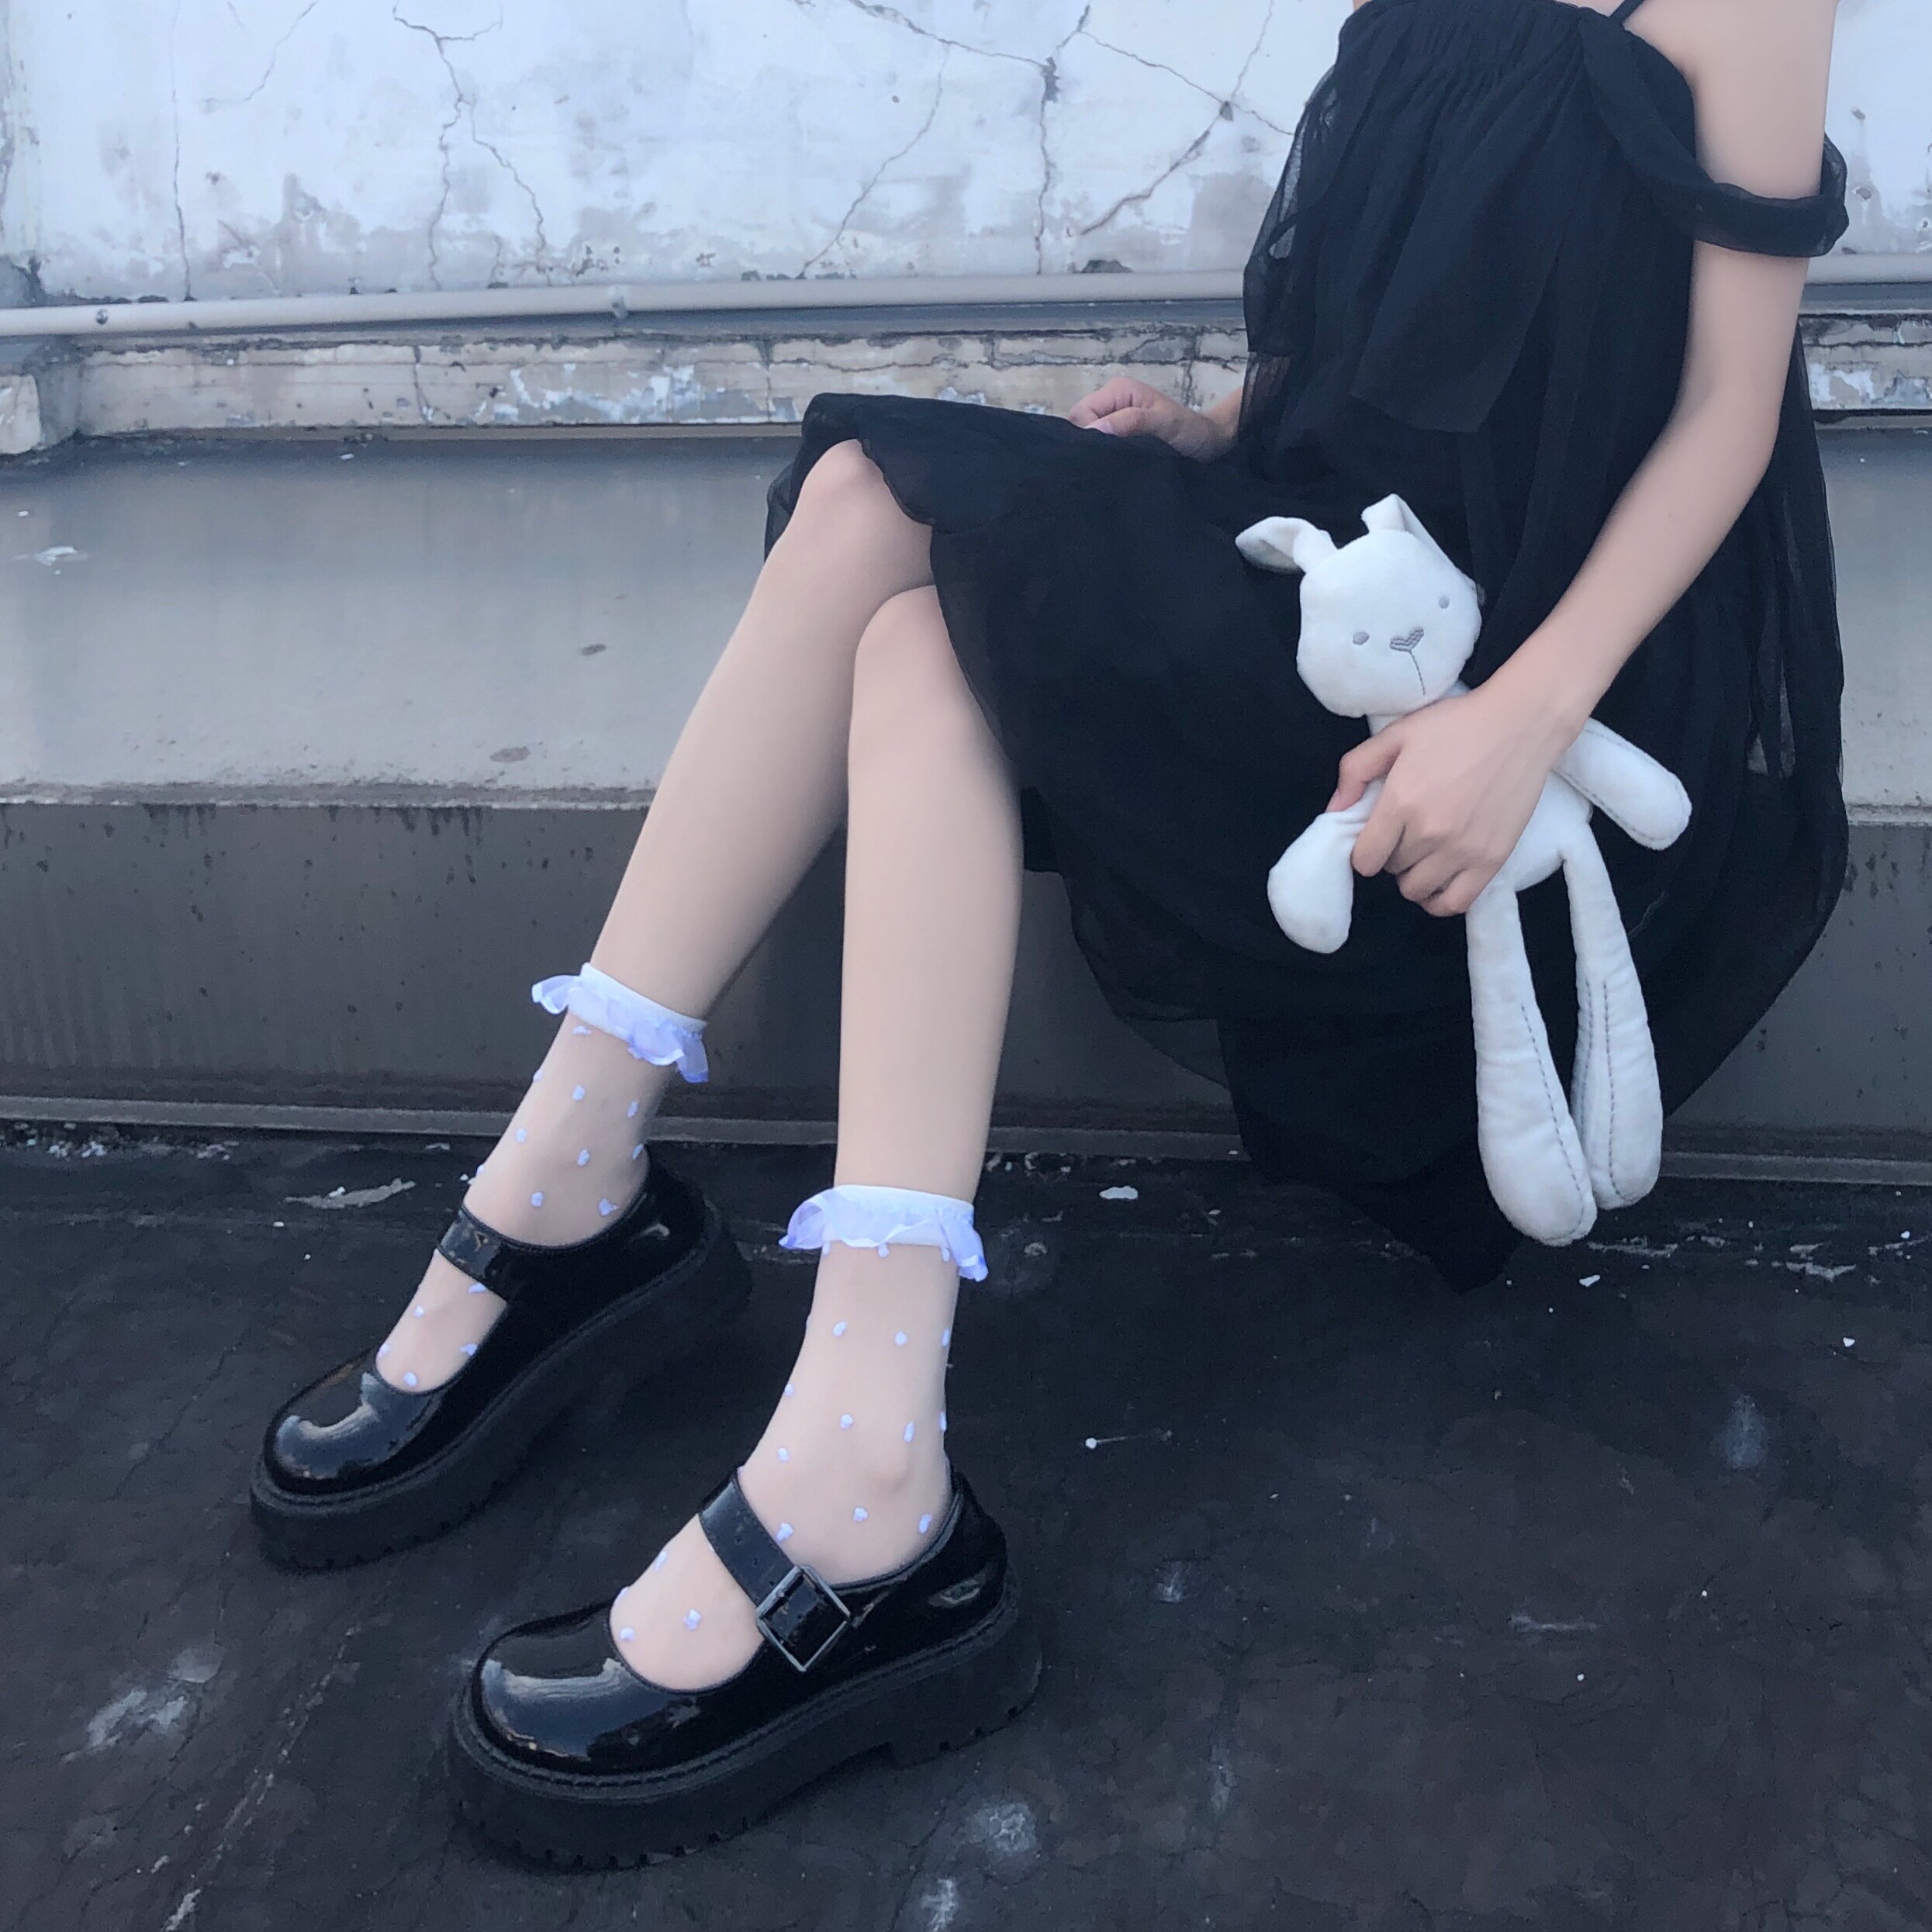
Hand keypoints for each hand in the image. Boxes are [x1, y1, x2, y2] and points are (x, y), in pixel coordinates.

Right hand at [1066, 376, 1232, 459]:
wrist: (1210, 443)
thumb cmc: (1190, 430)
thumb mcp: (1164, 424)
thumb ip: (1131, 423)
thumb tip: (1094, 431)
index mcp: (1118, 391)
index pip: (1080, 414)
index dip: (1086, 436)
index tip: (1104, 456)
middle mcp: (1111, 402)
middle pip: (1080, 425)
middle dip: (1090, 446)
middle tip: (1108, 465)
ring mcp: (1114, 419)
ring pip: (1088, 438)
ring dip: (1099, 453)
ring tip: (1114, 467)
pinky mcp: (1119, 435)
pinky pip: (1101, 446)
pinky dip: (1105, 457)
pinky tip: (1115, 468)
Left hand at [1331, 680, 1577, 916]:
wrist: (1521, 725)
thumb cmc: (1457, 725)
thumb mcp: (1396, 735)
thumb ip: (1356, 770)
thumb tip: (1334, 810)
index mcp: (1401, 803)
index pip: (1364, 859)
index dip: (1365, 850)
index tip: (1376, 836)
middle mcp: (1430, 832)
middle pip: (1392, 871)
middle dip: (1392, 855)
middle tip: (1407, 832)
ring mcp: (1463, 850)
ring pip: (1418, 890)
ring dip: (1414, 876)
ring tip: (1424, 853)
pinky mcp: (1492, 860)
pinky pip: (1454, 903)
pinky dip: (1440, 900)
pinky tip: (1439, 880)